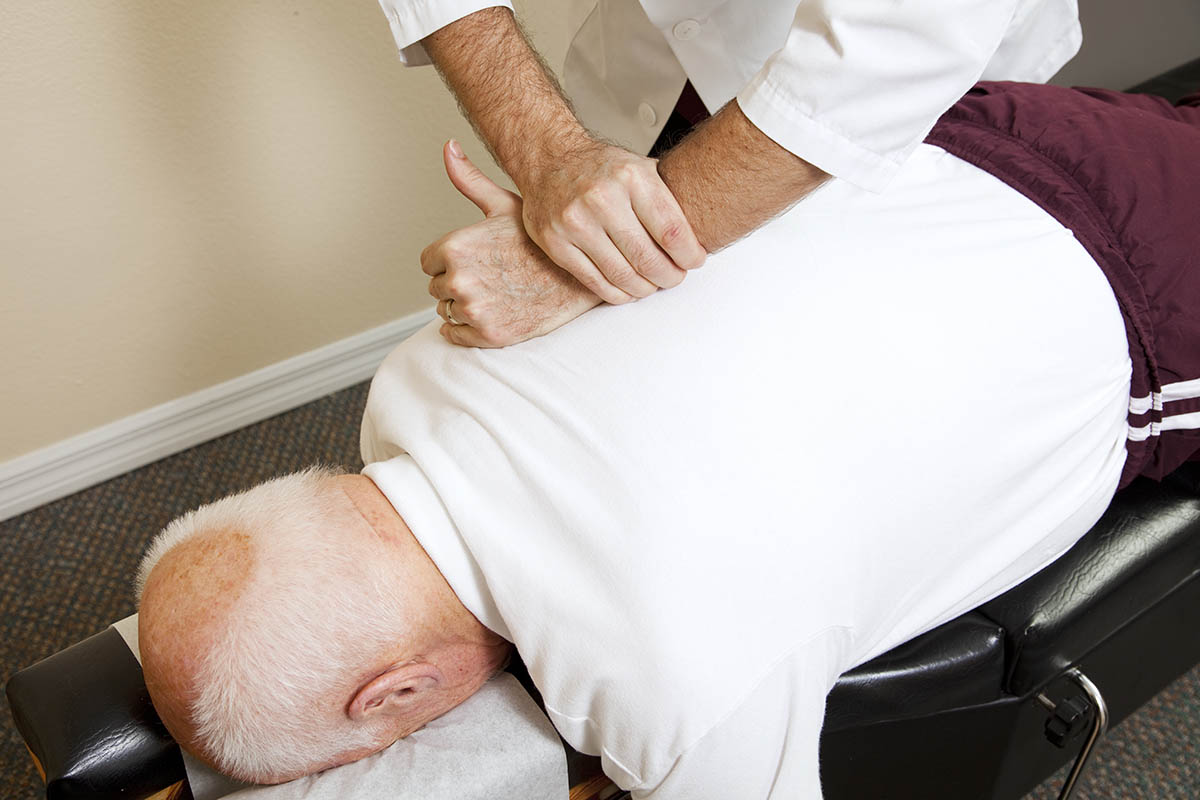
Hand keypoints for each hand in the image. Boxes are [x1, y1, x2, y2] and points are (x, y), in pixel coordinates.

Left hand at [421, 143, 601, 346]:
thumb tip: (448, 147)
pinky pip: (455, 335)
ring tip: (497, 293)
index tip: (479, 259)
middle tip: (492, 277)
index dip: (452, 260)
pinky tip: (494, 312)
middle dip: (459, 282)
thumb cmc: (544, 241)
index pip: (429, 262)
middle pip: (438, 287)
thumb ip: (470, 180)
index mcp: (456, 247)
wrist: (580, 279)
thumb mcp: (506, 205)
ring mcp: (474, 310)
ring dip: (464, 305)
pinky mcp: (488, 335)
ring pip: (447, 311)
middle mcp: (460, 280)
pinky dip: (468, 329)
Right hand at [518, 138, 706, 304]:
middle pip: (649, 259)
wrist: (549, 160)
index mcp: (630, 176)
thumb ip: (668, 198)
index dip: (689, 255)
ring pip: (623, 276)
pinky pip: (596, 282)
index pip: (671, 231)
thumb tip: (703, 233)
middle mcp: (601, 198)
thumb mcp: (640, 168)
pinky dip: (618, 293)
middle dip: (669, 276)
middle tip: (675, 277)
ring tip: (653, 284)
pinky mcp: (557, 243)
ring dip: (645, 288)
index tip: (694, 261)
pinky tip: (629, 289)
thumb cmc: (600, 168)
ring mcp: (575, 223)